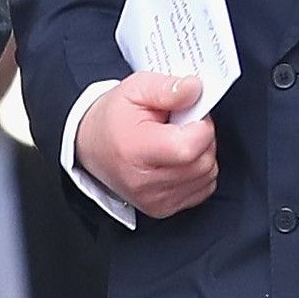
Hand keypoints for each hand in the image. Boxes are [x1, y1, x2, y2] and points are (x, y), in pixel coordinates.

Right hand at [78, 72, 217, 218]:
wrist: (91, 144)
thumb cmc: (113, 118)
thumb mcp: (136, 89)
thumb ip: (168, 88)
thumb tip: (195, 90)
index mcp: (136, 150)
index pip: (189, 147)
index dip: (201, 127)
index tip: (190, 115)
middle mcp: (144, 182)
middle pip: (203, 162)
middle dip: (203, 138)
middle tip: (183, 125)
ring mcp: (154, 199)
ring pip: (207, 176)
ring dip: (202, 154)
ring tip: (177, 140)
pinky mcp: (163, 208)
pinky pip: (202, 188)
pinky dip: (198, 171)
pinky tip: (178, 159)